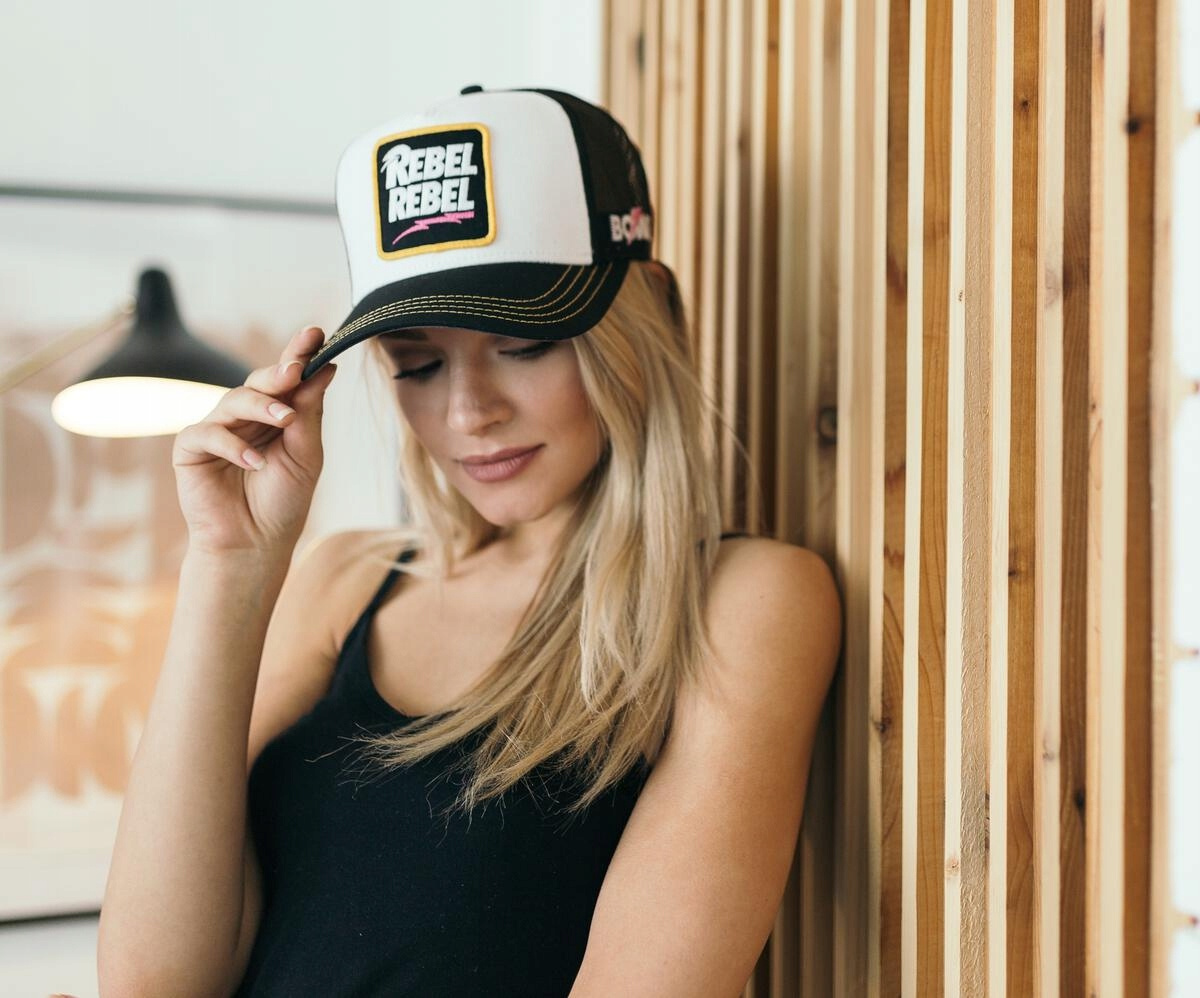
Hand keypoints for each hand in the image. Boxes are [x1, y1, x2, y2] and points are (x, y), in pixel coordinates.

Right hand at [171, 325, 337, 555]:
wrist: (255, 544)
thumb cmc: (283, 501)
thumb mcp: (305, 455)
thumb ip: (309, 414)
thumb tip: (325, 369)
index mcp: (275, 415)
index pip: (286, 379)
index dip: (298, 354)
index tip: (316, 333)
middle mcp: (245, 416)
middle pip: (259, 382)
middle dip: (279, 372)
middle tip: (296, 368)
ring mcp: (216, 429)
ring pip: (234, 400)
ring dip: (260, 407)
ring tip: (284, 420)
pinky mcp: (191, 449)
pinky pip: (208, 433)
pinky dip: (233, 446)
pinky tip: (256, 462)